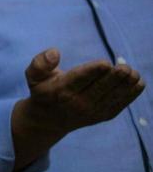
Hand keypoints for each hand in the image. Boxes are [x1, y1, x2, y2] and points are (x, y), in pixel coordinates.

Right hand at [24, 48, 143, 131]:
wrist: (49, 120)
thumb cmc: (43, 91)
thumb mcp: (33, 76)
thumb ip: (40, 63)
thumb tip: (55, 51)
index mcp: (61, 90)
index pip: (80, 79)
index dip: (94, 71)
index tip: (106, 63)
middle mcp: (77, 102)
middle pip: (100, 88)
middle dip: (115, 77)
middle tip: (125, 67)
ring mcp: (92, 111)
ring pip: (113, 96)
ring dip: (126, 85)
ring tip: (134, 73)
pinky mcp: (103, 115)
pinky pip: (120, 104)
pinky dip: (131, 94)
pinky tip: (138, 82)